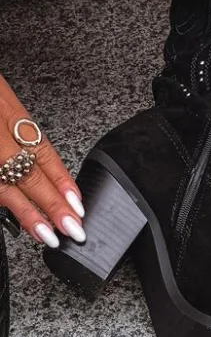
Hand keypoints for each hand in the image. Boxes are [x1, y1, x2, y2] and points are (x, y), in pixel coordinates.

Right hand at [0, 73, 84, 247]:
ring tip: (46, 235)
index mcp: (9, 111)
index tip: (77, 205)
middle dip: (51, 204)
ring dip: (26, 213)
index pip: (43, 151)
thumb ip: (18, 130)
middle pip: (28, 173)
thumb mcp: (4, 102)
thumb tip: (44, 168)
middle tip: (71, 228)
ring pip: (4, 186)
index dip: (62, 181)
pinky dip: (4, 204)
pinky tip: (16, 220)